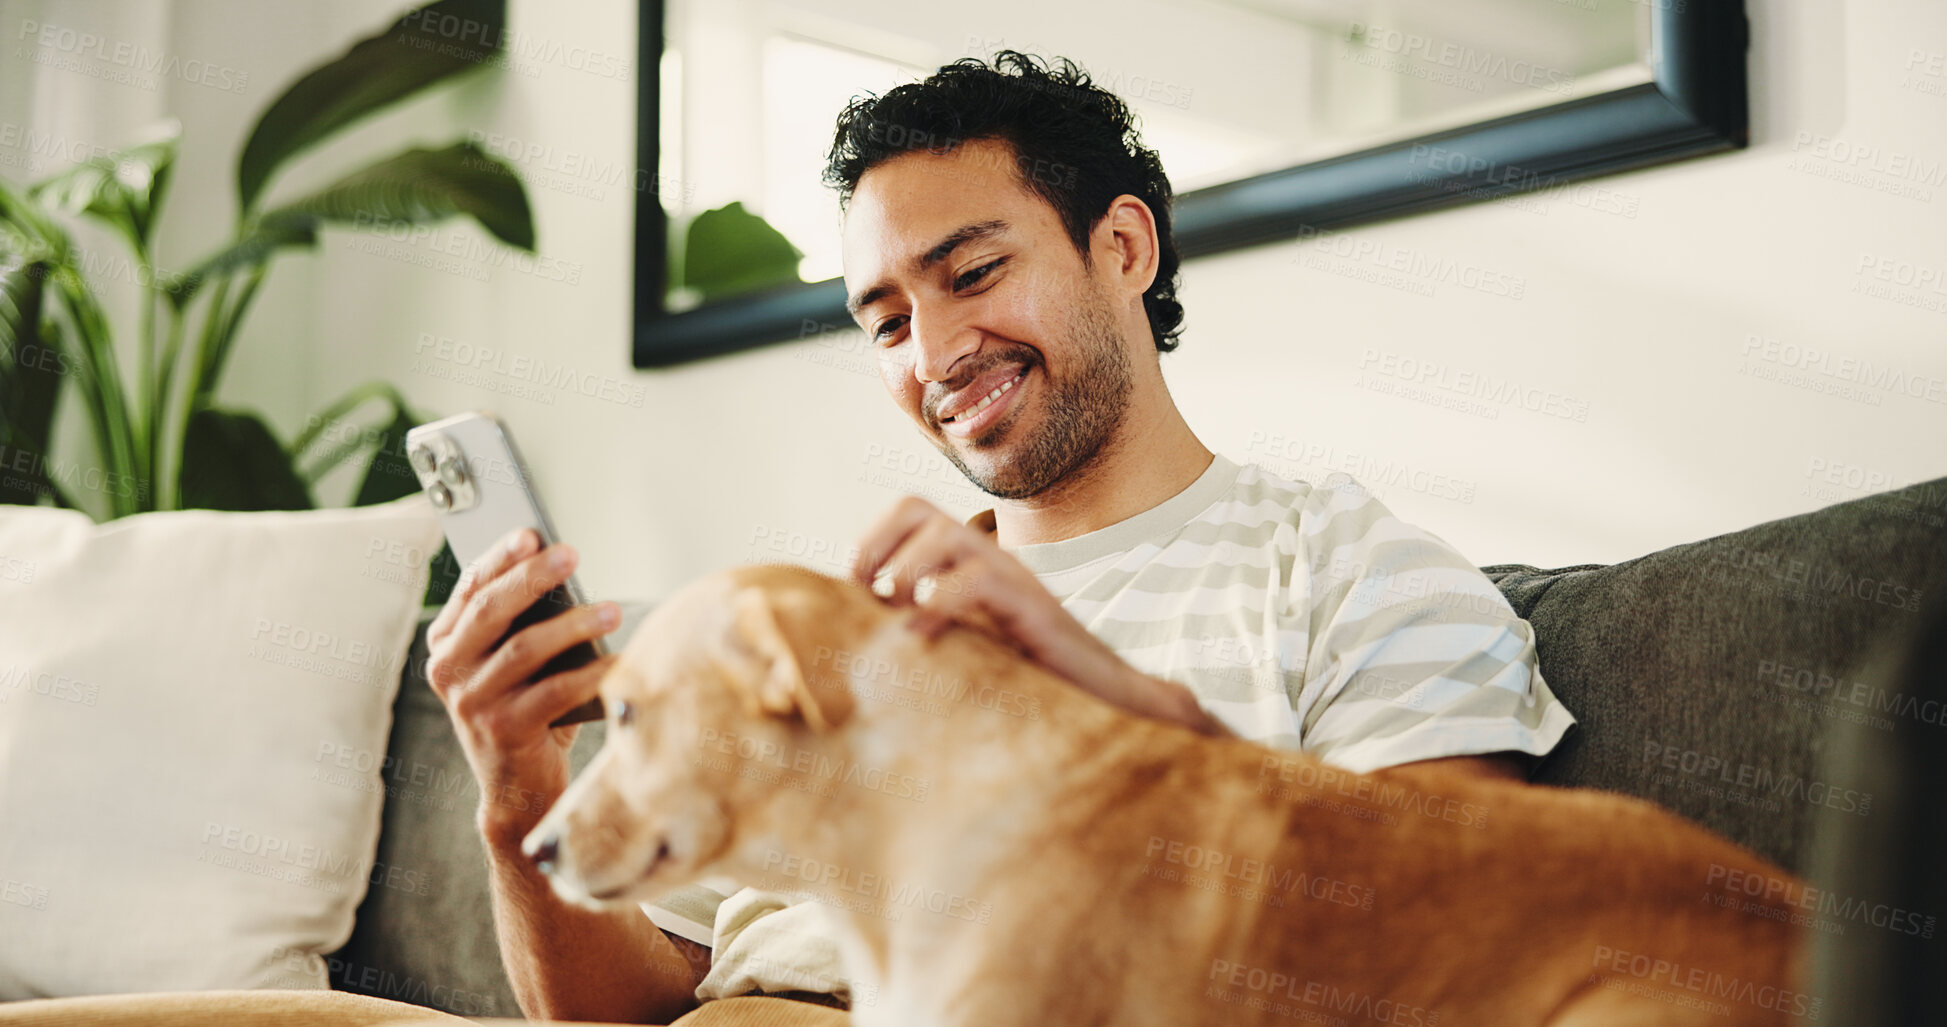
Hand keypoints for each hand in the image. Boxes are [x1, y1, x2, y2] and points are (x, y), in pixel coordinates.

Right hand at [424, 528, 620, 844]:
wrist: (517, 788)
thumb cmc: (526, 710)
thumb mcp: (515, 664)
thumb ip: (523, 624)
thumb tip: (562, 573)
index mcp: (446, 644)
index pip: (470, 589)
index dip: (499, 558)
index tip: (530, 533)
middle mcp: (448, 671)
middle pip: (492, 611)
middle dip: (532, 577)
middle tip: (570, 554)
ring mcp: (471, 703)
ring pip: (524, 649)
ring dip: (572, 624)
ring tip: (611, 609)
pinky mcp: (502, 731)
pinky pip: (554, 692)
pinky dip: (591, 673)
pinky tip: (619, 660)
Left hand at [851, 496, 1228, 735]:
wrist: (1103, 694)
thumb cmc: (1028, 675)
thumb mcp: (966, 644)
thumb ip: (924, 628)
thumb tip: (861, 641)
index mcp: (964, 561)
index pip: (908, 512)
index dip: (870, 543)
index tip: (856, 591)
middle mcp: (985, 557)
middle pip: (916, 507)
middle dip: (878, 547)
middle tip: (872, 597)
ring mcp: (1011, 576)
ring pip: (946, 533)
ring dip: (907, 571)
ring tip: (900, 611)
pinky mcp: (1032, 606)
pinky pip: (978, 579)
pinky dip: (941, 601)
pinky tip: (927, 634)